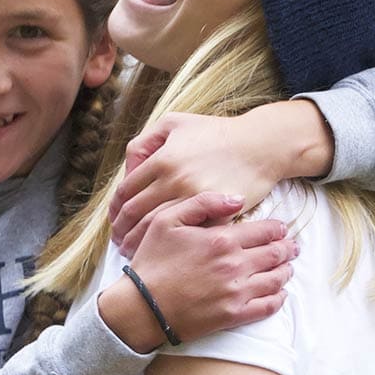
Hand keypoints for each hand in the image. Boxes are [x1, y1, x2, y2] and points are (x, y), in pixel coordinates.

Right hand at [102, 191, 295, 350]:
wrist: (142, 307)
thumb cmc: (152, 261)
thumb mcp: (167, 220)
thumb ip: (203, 203)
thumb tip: (237, 199)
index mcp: (222, 240)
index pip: (265, 231)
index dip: (278, 229)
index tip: (282, 229)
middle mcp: (235, 265)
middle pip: (275, 254)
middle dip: (287, 249)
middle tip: (293, 247)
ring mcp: (237, 292)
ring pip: (276, 279)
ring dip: (286, 271)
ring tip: (288, 267)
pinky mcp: (234, 315)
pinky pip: (267, 307)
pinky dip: (279, 298)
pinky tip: (280, 293)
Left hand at [109, 103, 331, 252]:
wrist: (260, 145)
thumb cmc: (217, 133)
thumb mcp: (175, 123)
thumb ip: (145, 142)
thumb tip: (129, 170)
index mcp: (162, 159)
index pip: (125, 192)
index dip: (115, 211)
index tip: (115, 221)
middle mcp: (175, 180)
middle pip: (135, 214)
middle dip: (122, 231)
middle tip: (118, 242)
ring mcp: (196, 199)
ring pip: (156, 228)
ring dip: (139, 243)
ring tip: (133, 251)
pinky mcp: (216, 214)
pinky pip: (187, 235)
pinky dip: (171, 246)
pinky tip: (165, 252)